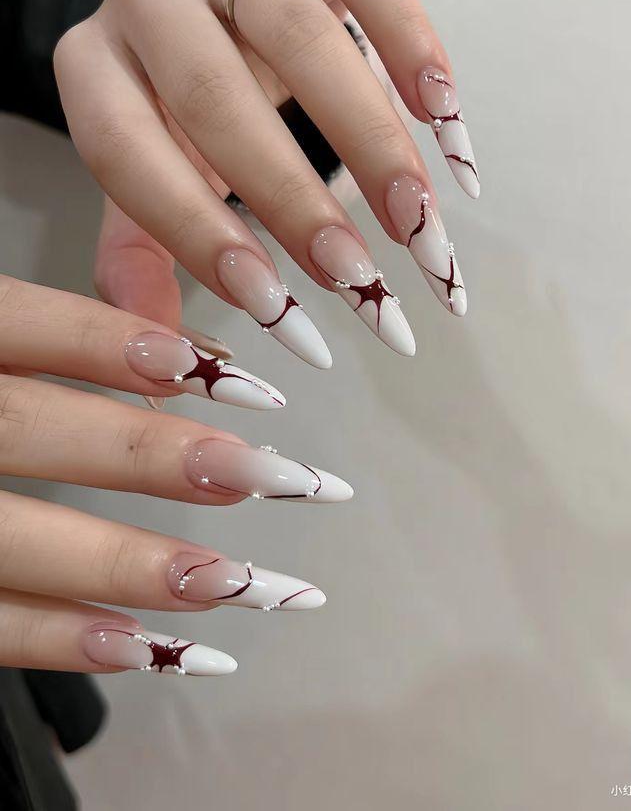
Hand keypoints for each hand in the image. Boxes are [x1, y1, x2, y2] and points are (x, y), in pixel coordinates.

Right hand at [0, 276, 350, 675]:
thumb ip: (43, 337)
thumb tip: (189, 357)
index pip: (16, 324)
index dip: (114, 342)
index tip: (219, 369)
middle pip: (26, 431)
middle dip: (148, 455)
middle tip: (265, 474)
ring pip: (10, 540)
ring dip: (128, 567)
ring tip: (233, 581)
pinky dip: (62, 638)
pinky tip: (152, 647)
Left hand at [54, 0, 475, 365]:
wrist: (211, 9)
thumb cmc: (176, 114)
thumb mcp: (146, 179)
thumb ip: (141, 255)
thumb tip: (170, 357)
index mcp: (94, 67)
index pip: (126, 152)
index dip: (196, 234)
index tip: (278, 309)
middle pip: (216, 97)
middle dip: (295, 201)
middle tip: (360, 279)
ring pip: (297, 32)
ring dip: (367, 138)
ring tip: (418, 219)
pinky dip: (408, 37)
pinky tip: (443, 115)